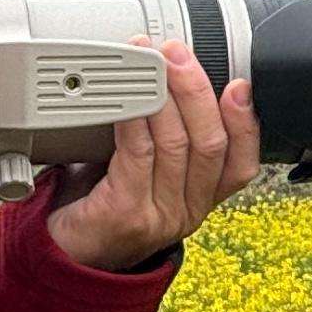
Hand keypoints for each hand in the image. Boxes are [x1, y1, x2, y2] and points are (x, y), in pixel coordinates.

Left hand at [46, 42, 258, 270]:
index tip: (239, 84)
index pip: (242, 163)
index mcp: (201, 199)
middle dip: (195, 90)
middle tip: (176, 55)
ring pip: (176, 145)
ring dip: (162, 96)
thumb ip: (165, 137)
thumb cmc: (103, 205)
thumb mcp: (147, 173)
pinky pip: (138, 153)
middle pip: (210, 144)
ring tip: (148, 64)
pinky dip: (135, 117)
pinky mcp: (127, 214)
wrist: (64, 256)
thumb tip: (165, 72)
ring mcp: (159, 215)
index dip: (246, 122)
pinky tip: (126, 97)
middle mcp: (188, 211)